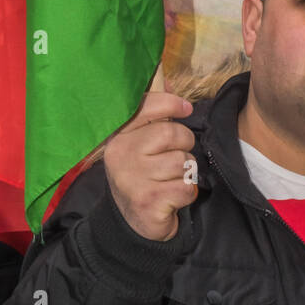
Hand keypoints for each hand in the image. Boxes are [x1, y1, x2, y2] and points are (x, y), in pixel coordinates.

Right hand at [103, 92, 195, 241]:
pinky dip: (187, 193)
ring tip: (170, 181)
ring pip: (182, 162)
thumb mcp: (139, 144)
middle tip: (176, 158)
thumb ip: (152, 114)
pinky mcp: (148, 201)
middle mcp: (121, 154)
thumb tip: (166, 80)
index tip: (186, 108)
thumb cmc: (142, 176)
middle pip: (172, 133)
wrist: (131, 224)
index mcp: (118, 136)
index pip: (147, 106)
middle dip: (184, 145)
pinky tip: (172, 198)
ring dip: (185, 173)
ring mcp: (132, 179)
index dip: (171, 104)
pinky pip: (186, 187)